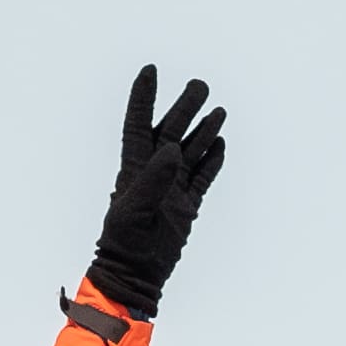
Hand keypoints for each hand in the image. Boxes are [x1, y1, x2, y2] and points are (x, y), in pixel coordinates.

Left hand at [81, 66, 225, 316]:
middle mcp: (154, 173)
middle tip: (201, 85)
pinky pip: (203, 177)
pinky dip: (213, 160)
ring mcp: (172, 188)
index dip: (143, 97)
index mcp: (134, 168)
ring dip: (204, 130)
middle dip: (186, 107)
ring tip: (218, 110)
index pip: (138, 124)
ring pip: (192, 151)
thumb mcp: (134, 209)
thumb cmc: (124, 243)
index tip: (150, 71)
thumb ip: (152, 179)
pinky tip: (221, 144)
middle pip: (172, 131)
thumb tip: (171, 149)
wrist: (135, 274)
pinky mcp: (187, 205)